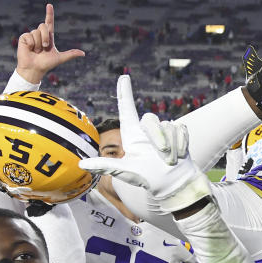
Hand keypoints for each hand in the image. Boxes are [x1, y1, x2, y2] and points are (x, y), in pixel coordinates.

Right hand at [16, 3, 84, 85]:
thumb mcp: (60, 58)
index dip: (49, 14)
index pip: (49, 22)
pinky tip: (30, 49)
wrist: (35, 69)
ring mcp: (31, 36)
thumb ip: (71, 54)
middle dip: (45, 38)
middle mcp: (40, 35)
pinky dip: (32, 44)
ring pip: (36, 32)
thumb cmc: (46, 64)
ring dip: (38, 43)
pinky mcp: (24, 38)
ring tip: (36, 51)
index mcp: (48, 37)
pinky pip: (29, 35)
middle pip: (43, 26)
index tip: (49, 5)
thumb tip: (83, 53)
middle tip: (44, 48)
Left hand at [79, 75, 208, 212]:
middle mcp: (147, 129)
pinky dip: (180, 145)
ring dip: (170, 147)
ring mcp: (164, 130)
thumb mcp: (125, 172)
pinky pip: (180, 130)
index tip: (123, 77)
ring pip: (167, 126)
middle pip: (151, 119)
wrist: (173, 185)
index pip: (127, 109)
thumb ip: (104, 166)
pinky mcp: (178, 132)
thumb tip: (81, 165)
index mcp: (132, 134)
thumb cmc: (148, 179)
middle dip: (158, 139)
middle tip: (162, 158)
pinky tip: (179, 156)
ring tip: (169, 160)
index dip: (124, 92)